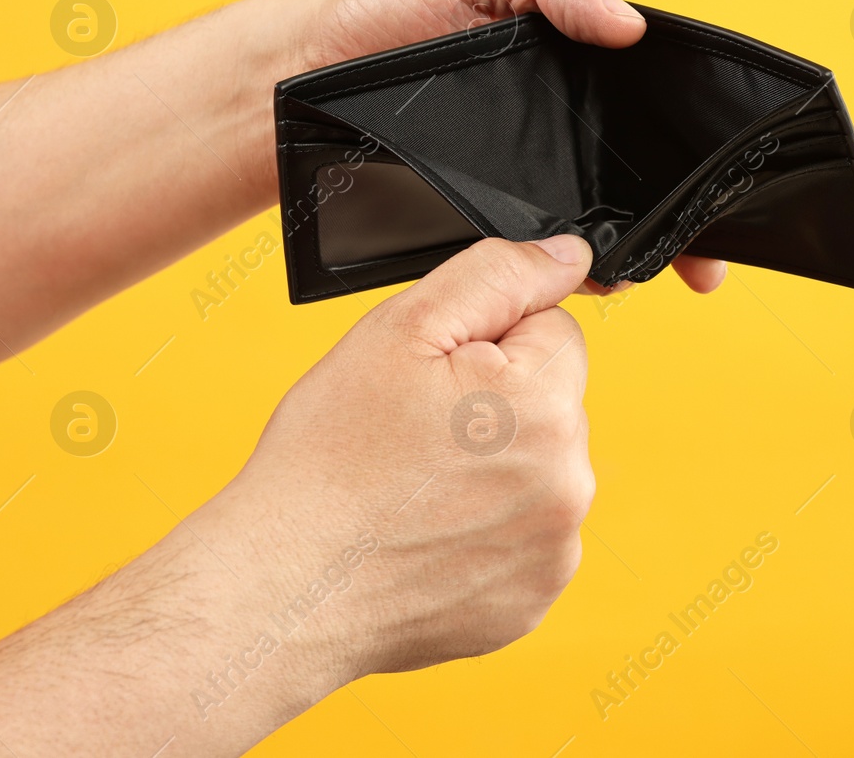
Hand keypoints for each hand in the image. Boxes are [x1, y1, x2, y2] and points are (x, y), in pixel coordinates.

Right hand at [224, 233, 597, 676]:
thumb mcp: (402, 329)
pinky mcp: (533, 597)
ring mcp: (555, 547)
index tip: (436, 381)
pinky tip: (429, 534)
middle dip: (496, 405)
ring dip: (495, 468)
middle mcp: (568, 480)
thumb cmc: (327, 460)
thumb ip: (498, 276)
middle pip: (551, 401)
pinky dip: (487, 531)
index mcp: (544, 404)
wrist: (284, 585)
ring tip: (416, 490)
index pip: (554, 331)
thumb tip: (568, 256)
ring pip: (539, 468)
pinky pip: (525, 535)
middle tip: (417, 436)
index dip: (488, 343)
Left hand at [291, 0, 726, 294]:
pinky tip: (596, 281)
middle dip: (688, 223)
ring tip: (656, 270)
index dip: (699, 149)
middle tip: (708, 261)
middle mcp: (561, 133)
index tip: (732, 184)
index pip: (657, 110)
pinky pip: (540, 258)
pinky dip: (574, 275)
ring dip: (638, 253)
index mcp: (576, 70)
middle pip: (644, 181)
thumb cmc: (387, 10)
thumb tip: (631, 25)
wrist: (300, 78)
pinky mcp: (487, 224)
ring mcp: (528, 183)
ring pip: (601, 226)